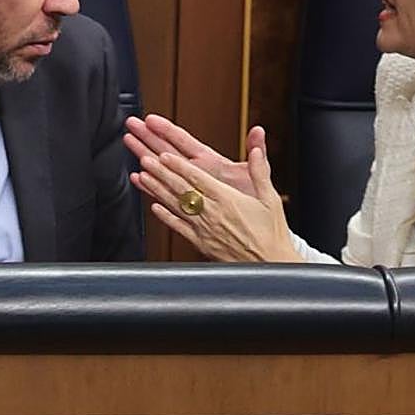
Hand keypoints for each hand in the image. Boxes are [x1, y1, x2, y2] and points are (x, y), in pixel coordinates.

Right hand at [124, 114, 266, 197]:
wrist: (252, 231)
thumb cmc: (254, 203)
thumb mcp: (255, 175)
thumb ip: (255, 153)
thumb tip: (259, 132)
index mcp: (210, 162)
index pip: (183, 140)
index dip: (166, 130)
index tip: (151, 119)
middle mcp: (197, 171)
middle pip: (166, 148)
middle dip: (148, 136)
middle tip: (130, 124)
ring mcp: (189, 185)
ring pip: (162, 167)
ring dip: (144, 155)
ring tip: (128, 143)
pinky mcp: (186, 201)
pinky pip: (164, 191)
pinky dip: (150, 185)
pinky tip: (139, 178)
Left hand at [131, 145, 300, 262]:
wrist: (270, 266)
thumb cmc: (272, 234)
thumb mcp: (270, 198)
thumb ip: (259, 171)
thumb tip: (256, 147)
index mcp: (227, 199)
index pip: (197, 178)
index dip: (178, 165)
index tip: (164, 155)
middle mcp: (212, 213)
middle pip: (181, 189)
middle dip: (161, 173)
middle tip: (145, 159)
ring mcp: (204, 229)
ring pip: (175, 205)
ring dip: (157, 190)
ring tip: (143, 178)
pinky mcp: (201, 244)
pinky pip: (179, 228)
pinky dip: (165, 217)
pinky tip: (154, 208)